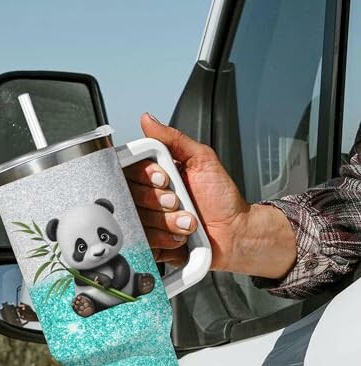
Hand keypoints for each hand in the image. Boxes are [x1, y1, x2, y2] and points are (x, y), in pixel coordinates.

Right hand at [125, 113, 296, 278]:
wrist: (235, 233)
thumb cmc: (222, 198)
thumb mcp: (202, 159)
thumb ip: (174, 138)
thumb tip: (148, 120)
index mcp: (155, 176)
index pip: (129, 170)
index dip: (143, 175)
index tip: (164, 179)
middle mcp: (148, 199)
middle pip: (130, 196)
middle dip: (158, 200)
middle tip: (178, 201)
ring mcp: (148, 223)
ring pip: (137, 221)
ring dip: (166, 222)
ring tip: (187, 222)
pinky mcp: (151, 244)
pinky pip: (143, 243)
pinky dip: (163, 241)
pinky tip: (179, 237)